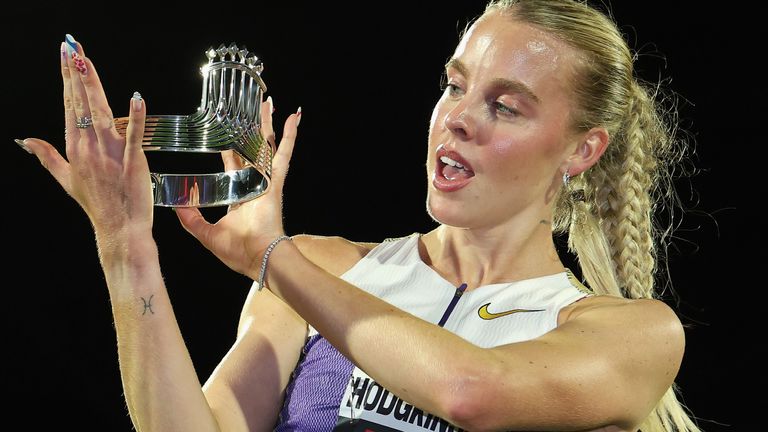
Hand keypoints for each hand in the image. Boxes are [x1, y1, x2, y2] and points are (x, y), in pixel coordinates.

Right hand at [19, 37, 151, 239]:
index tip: (64, 53)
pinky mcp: (133, 162)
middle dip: (76, 71)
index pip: (69, 105)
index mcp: (74, 147)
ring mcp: (110, 154)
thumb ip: (47, 155)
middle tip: (72, 43)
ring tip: (86, 59)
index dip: (66, 77)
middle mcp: (89, 147)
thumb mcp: (65, 179)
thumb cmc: (96, 204)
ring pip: (100, 112)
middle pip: (81, 102)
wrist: (118, 229)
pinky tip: (136, 97)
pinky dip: (135, 117)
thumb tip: (25, 140)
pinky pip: (133, 137)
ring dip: (93, 85)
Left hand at [174, 99, 300, 276]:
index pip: (232, 165)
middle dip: (250, 128)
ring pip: (266, 145)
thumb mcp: (206, 234)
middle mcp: (253, 184)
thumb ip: (191, 219)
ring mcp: (266, 182)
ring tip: (267, 102)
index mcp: (239, 195)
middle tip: (249, 108)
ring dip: (267, 124)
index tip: (226, 133)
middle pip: (251, 149)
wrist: (259, 258)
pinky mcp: (275, 182)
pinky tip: (293, 117)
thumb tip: (175, 205)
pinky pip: (283, 154)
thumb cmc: (238, 251)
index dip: (229, 148)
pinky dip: (289, 136)